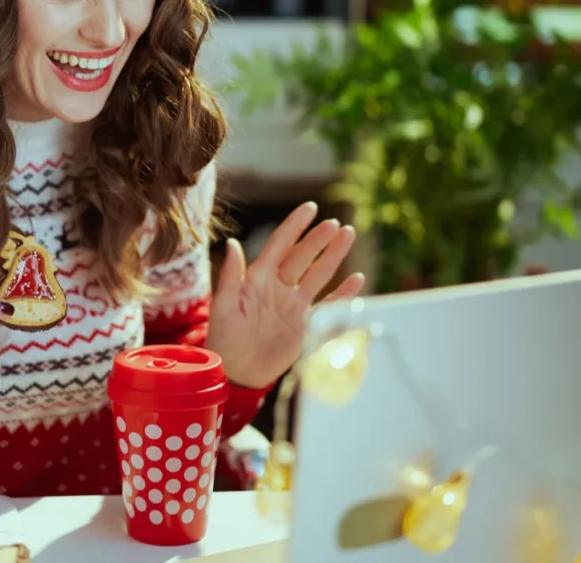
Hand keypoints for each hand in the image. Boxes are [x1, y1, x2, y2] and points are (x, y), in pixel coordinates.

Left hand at [208, 202, 365, 389]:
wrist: (236, 372)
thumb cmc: (223, 338)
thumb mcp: (223, 307)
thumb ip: (230, 276)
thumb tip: (231, 243)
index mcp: (257, 280)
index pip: (279, 246)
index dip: (294, 226)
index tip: (310, 208)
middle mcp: (279, 288)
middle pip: (303, 258)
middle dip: (318, 240)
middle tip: (334, 224)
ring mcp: (294, 306)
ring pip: (318, 276)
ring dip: (333, 257)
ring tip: (348, 235)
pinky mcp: (306, 326)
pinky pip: (329, 308)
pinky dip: (343, 295)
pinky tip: (357, 280)